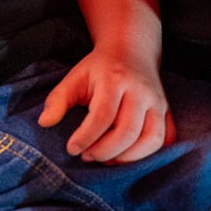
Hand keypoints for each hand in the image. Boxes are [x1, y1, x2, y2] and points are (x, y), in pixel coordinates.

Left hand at [38, 50, 174, 162]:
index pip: (103, 115)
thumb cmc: (98, 68)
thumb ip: (58, 100)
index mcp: (115, 80)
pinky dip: (149, 155)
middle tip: (87, 156)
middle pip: (128, 131)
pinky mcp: (167, 111)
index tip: (72, 149)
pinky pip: (165, 140)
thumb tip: (44, 123)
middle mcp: (141, 91)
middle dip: (105, 151)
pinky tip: (127, 157)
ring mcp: (158, 102)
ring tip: (106, 160)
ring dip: (127, 158)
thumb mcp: (74, 77)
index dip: (86, 137)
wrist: (132, 50)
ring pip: (151, 139)